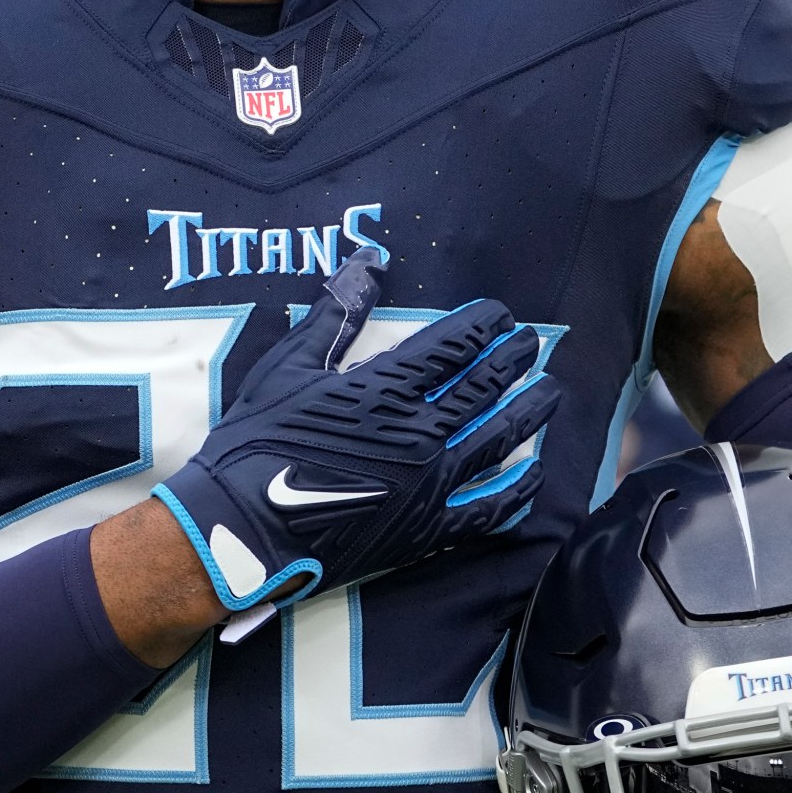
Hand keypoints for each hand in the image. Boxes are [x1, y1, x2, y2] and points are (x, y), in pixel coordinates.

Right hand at [154, 249, 559, 610]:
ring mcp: (429, 484)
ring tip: (551, 394)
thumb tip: (370, 261)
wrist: (240, 529)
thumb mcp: (287, 367)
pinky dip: (517, 491)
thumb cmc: (256, 442)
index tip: (501, 315)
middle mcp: (419, 432)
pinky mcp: (427, 531)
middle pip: (484, 387)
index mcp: (386, 388)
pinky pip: (488, 511)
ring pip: (498, 441)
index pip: (452, 345)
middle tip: (533, 345)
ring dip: (529, 414)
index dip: (483, 325)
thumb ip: (335, 315)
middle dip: (513, 361)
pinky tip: (535, 475)